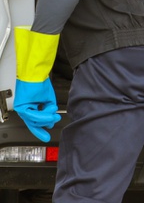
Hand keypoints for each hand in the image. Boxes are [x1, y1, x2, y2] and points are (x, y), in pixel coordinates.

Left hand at [14, 26, 60, 141]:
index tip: (47, 137)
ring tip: (54, 114)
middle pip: (34, 124)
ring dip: (46, 118)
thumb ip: (48, 111)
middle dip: (46, 124)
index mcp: (30, 107)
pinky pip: (32, 115)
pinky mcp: (21, 106)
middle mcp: (24, 109)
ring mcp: (22, 108)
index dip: (41, 131)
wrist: (36, 73)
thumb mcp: (48, 100)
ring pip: (33, 121)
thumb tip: (51, 120)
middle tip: (55, 120)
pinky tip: (49, 112)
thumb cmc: (40, 83)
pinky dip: (41, 115)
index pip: (35, 122)